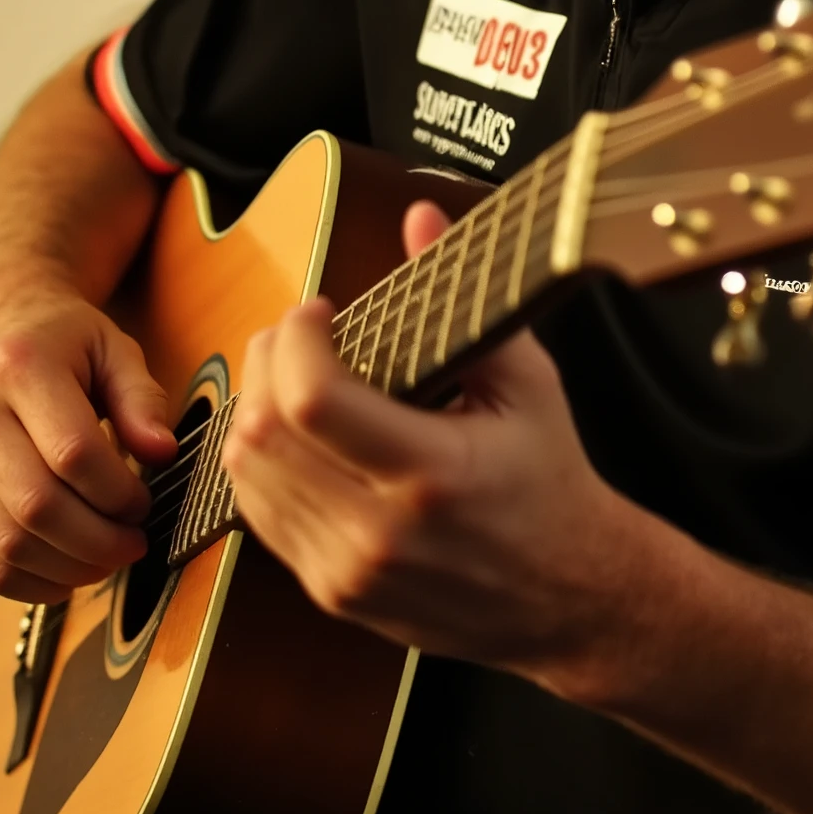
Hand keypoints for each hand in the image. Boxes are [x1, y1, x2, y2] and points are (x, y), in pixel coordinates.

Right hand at [0, 264, 176, 602]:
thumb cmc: (61, 341)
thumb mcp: (115, 349)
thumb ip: (143, 399)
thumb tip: (162, 452)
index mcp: (18, 365)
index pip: (73, 453)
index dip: (119, 493)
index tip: (144, 503)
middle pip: (37, 506)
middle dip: (98, 541)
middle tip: (133, 543)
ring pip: (7, 543)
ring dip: (68, 567)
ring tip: (105, 558)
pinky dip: (28, 581)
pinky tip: (65, 572)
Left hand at [223, 201, 641, 679]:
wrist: (567, 598)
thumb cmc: (549, 482)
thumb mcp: (527, 384)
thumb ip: (466, 300)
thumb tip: (420, 215)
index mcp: (431, 474)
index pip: (312, 402)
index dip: (296, 340)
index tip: (320, 311)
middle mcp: (378, 531)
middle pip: (261, 434)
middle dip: (266, 362)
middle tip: (300, 334)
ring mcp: (346, 570)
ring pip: (244, 474)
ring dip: (255, 408)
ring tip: (295, 375)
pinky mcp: (329, 591)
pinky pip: (258, 513)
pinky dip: (263, 460)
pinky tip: (298, 431)